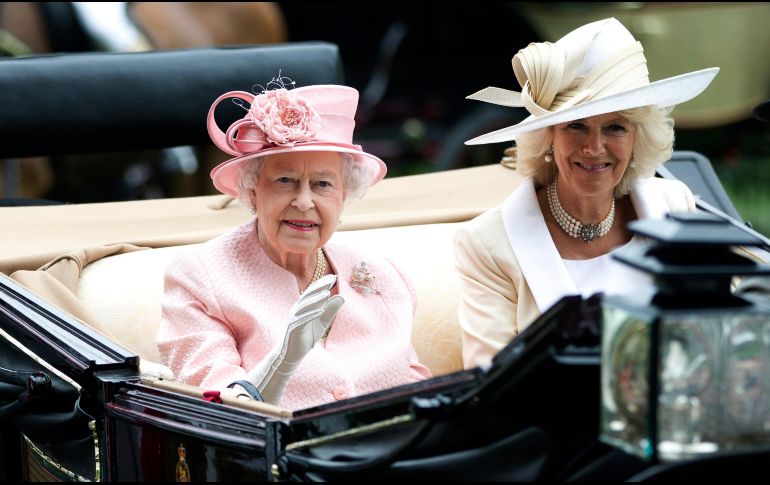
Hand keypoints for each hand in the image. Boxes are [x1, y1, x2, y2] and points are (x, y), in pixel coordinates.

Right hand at [243, 274, 343, 403]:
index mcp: (303, 306)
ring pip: (305, 306)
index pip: (313, 291)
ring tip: (327, 293)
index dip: (322, 283)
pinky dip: (311, 314)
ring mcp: (294, 318)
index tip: (334, 276)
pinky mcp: (293, 329)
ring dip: (316, 299)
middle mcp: (297, 309)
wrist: (293, 353)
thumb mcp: (323, 321)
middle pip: (308, 295)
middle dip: (320, 286)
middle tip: (331, 279)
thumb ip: (331, 310)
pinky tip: (321, 311)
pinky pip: (302, 320)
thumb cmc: (307, 335)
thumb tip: (342, 297)